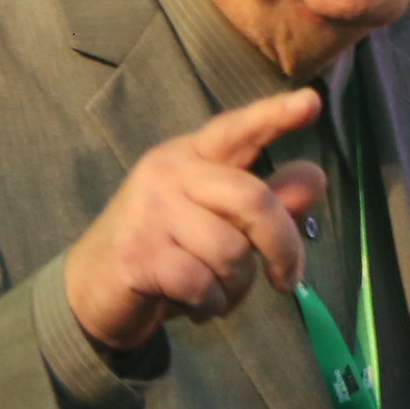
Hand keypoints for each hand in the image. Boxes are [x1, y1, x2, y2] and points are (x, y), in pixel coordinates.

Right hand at [65, 87, 331, 351]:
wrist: (93, 291)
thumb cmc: (166, 251)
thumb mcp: (219, 224)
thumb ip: (267, 202)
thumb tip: (316, 178)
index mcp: (190, 157)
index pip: (237, 130)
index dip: (275, 116)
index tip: (312, 102)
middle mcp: (169, 174)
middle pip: (253, 200)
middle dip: (283, 246)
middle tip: (287, 280)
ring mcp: (150, 212)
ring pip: (231, 252)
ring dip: (235, 287)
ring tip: (214, 292)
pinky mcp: (139, 254)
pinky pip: (204, 284)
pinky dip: (211, 306)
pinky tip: (193, 305)